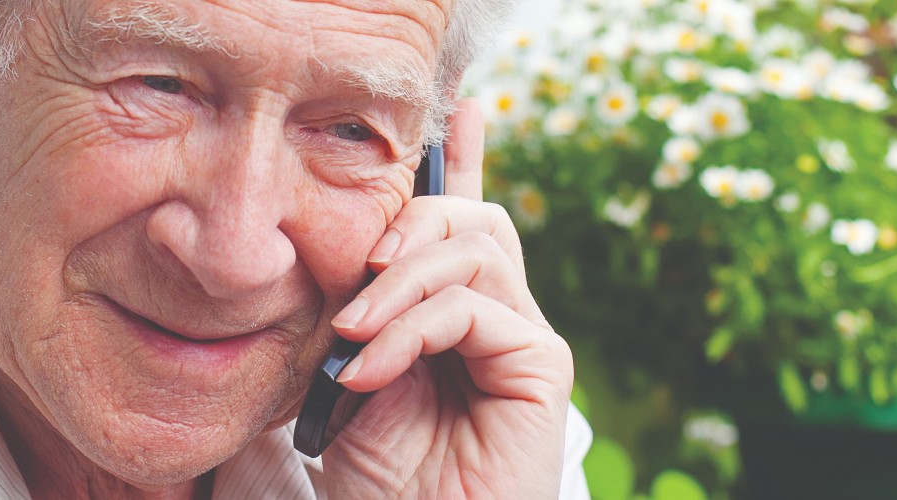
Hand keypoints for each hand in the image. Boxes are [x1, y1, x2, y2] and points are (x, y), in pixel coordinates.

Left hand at [323, 98, 573, 498]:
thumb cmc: (381, 480)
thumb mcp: (355, 377)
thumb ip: (370, 310)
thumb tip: (362, 248)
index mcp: (456, 313)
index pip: (463, 220)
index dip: (460, 162)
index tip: (454, 112)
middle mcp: (501, 315)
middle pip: (473, 218)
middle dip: (408, 223)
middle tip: (354, 280)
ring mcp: (526, 337)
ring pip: (475, 248)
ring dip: (400, 282)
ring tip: (353, 334)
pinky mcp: (542, 365)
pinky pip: (474, 307)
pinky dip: (411, 328)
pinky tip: (371, 369)